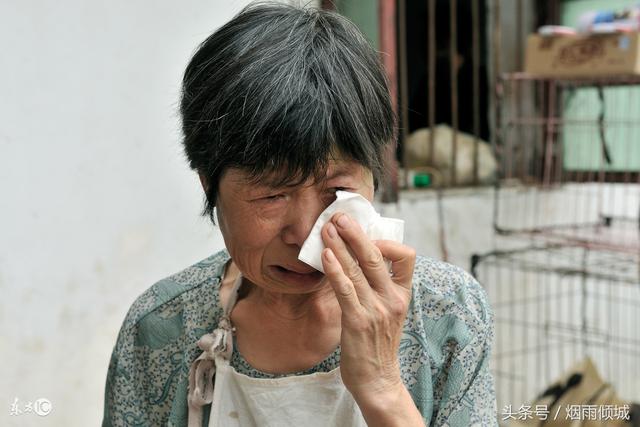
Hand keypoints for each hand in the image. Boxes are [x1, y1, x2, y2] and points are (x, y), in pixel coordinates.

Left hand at [320, 212, 415, 406]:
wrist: (378, 380)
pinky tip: (324, 256)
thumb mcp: (386, 311)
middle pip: (376, 256)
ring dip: (339, 245)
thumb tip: (355, 258)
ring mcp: (376, 310)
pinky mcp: (357, 322)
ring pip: (358, 269)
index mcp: (402, 294)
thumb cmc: (377, 343)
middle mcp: (393, 299)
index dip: (386, 241)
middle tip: (339, 217)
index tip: (368, 234)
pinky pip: (345, 289)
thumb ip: (377, 287)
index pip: (406, 257)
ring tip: (326, 229)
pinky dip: (335, 270)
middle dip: (355, 233)